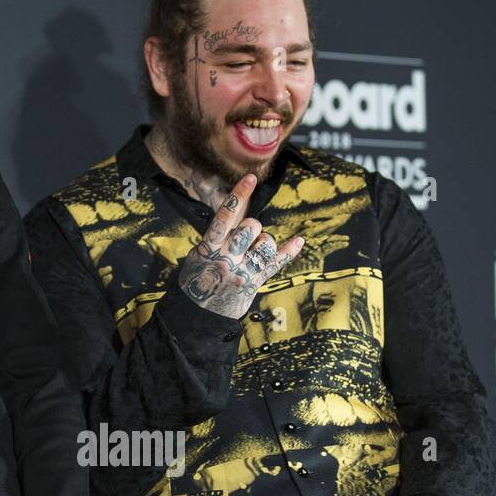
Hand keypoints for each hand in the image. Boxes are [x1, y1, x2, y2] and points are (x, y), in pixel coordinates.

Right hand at [178, 173, 303, 318]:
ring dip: (263, 242)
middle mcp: (227, 259)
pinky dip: (288, 252)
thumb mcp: (198, 256)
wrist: (197, 316)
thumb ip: (215, 237)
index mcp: (209, 248)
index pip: (225, 217)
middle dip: (251, 227)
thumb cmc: (196, 281)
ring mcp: (243, 272)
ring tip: (252, 252)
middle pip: (251, 227)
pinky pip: (276, 264)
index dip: (238, 195)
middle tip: (244, 238)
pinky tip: (299, 241)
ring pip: (265, 243)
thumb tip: (233, 211)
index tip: (250, 178)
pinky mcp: (254, 284)